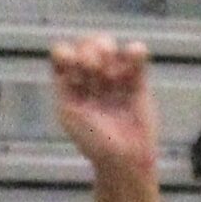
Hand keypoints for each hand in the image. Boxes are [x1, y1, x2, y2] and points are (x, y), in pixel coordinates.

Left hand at [49, 36, 158, 179]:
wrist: (124, 156)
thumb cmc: (93, 141)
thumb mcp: (68, 112)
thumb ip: (63, 84)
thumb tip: (68, 55)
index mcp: (69, 87)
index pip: (63, 55)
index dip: (66, 53)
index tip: (72, 65)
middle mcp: (90, 80)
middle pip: (86, 45)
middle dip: (89, 51)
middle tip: (93, 69)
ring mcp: (113, 78)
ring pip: (108, 45)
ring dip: (107, 49)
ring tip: (110, 71)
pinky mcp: (137, 80)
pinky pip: (136, 54)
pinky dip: (135, 51)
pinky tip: (133, 59)